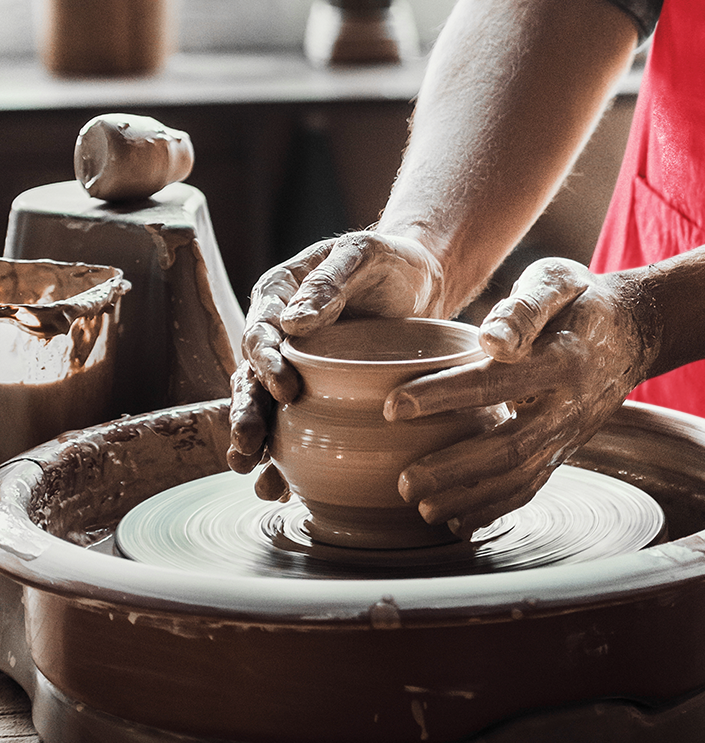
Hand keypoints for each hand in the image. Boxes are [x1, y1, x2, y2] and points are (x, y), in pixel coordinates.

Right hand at [227, 229, 443, 473]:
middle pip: (250, 379)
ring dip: (257, 444)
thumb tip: (292, 322)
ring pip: (265, 409)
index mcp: (278, 295)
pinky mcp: (318, 393)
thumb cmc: (390, 260)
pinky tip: (282, 488)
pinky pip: (294, 426)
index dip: (266, 363)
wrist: (421, 282)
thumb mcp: (365, 255)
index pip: (261, 333)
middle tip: (248, 448)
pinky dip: (285, 457)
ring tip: (255, 476)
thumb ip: (330, 281)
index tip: (285, 389)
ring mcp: (295, 367)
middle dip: (245, 415)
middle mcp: (277, 335)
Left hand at [384, 258, 660, 535]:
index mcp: (562, 357)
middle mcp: (570, 404)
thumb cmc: (582, 298)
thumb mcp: (558, 280)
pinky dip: (497, 509)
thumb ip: (524, 307)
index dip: (444, 395)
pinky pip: (534, 486)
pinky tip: (460, 524)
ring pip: (521, 476)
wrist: (636, 329)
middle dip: (454, 469)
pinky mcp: (568, 449)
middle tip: (404, 483)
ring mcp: (571, 433)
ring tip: (424, 511)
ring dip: (472, 498)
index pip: (496, 381)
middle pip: (510, 446)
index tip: (393, 406)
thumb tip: (491, 341)